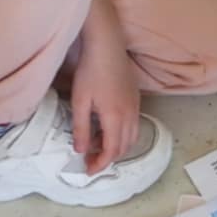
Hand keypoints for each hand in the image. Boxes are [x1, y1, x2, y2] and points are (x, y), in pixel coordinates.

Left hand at [70, 37, 141, 172]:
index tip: (87, 169)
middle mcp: (130, 115)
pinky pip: (134, 126)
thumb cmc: (91, 71)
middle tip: (90, 160)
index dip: (100, 164)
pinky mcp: (136, 99)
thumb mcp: (80, 101)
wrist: (107, 46)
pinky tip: (107, 129)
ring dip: (117, 147)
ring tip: (97, 146)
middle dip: (108, 158)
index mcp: (115, 117)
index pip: (111, 151)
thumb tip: (80, 150)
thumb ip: (80, 128)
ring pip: (131, 138)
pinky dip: (123, 135)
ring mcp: (136, 107)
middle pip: (123, 147)